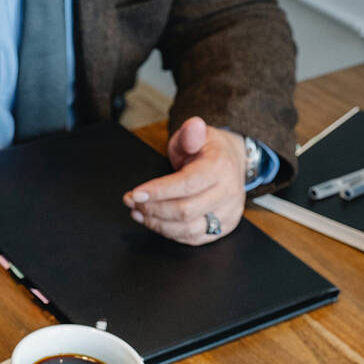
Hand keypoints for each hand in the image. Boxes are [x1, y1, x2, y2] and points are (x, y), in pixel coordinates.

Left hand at [123, 116, 246, 244]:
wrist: (232, 162)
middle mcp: (228, 192)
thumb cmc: (208, 150)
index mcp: (220, 168)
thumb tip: (193, 125)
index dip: (158, 192)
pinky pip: (194, 238)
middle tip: (132, 202)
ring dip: (157, 223)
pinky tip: (153, 221)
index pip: (187, 184)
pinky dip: (169, 232)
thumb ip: (190, 133)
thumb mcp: (197, 134)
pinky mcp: (224, 227)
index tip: (135, 194)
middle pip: (185, 210)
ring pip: (188, 229)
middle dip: (152, 208)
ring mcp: (228, 212)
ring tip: (138, 213)